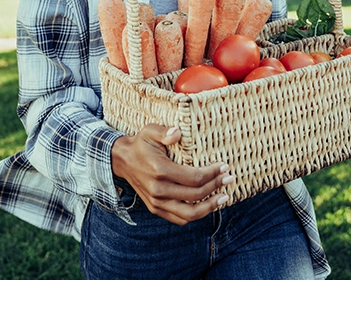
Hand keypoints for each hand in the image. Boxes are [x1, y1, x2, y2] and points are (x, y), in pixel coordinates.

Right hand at [111, 124, 232, 225]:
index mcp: (160, 171)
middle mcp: (159, 190)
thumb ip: (164, 132)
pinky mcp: (156, 208)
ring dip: (210, 207)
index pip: (194, 178)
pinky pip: (179, 219)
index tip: (224, 166)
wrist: (122, 160)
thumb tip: (178, 133)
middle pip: (196, 195)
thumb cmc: (140, 144)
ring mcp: (157, 202)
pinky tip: (207, 206)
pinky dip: (195, 215)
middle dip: (216, 187)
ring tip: (224, 198)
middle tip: (229, 178)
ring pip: (189, 214)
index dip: (212, 174)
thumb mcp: (150, 131)